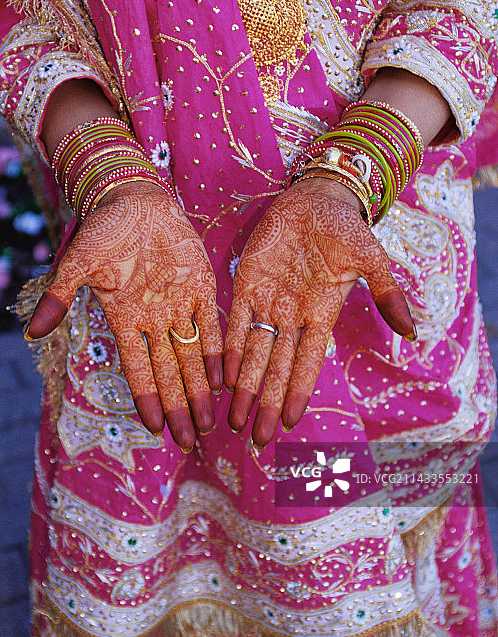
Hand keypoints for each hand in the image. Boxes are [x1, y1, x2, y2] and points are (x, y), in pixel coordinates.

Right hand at [26, 181, 222, 450]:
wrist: (135, 200)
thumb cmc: (104, 230)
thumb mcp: (78, 263)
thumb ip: (60, 297)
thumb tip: (31, 331)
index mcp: (125, 318)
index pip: (138, 368)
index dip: (147, 397)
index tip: (154, 428)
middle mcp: (154, 319)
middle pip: (169, 371)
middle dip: (179, 406)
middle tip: (191, 439)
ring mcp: (179, 305)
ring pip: (192, 356)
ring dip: (200, 388)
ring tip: (210, 421)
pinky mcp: (201, 288)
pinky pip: (211, 325)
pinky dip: (218, 352)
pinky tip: (226, 379)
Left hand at [224, 178, 414, 447]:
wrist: (317, 199)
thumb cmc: (346, 229)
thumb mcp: (371, 259)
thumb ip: (387, 295)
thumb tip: (413, 332)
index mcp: (321, 313)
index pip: (307, 362)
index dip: (297, 391)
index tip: (289, 422)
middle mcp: (292, 315)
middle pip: (277, 367)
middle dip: (267, 401)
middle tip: (255, 437)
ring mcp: (268, 301)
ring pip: (254, 352)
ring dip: (245, 385)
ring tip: (234, 418)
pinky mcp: (246, 282)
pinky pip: (236, 322)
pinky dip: (230, 348)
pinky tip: (222, 375)